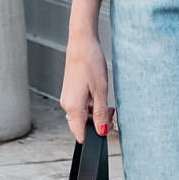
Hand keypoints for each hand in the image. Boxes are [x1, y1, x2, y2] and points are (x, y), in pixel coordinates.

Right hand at [60, 0, 112, 140]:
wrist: (81, 43)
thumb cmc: (91, 62)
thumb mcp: (101, 90)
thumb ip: (100, 113)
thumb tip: (102, 131)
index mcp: (73, 107)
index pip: (80, 135)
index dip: (95, 136)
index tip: (108, 128)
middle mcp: (66, 105)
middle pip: (81, 127)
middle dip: (97, 125)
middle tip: (111, 113)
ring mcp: (67, 99)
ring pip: (80, 117)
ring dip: (94, 115)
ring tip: (107, 104)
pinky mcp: (69, 92)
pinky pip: (79, 108)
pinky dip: (90, 107)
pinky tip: (99, 97)